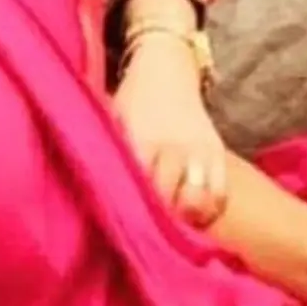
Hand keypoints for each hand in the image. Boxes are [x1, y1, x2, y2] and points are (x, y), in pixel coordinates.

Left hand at [115, 37, 226, 227]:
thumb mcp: (111, 120)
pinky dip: (209, 211)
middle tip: (147, 236)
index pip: (140, 188)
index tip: (125, 228)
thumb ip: (105, 152)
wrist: (165, 69)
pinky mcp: (217, 153)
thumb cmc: (130, 100)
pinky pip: (220, 195)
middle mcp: (172, 147)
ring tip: (171, 229)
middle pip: (171, 201)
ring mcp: (198, 151)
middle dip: (160, 223)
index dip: (133, 214)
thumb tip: (86, 192)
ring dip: (185, 221)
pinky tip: (193, 218)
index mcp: (140, 140)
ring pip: (199, 202)